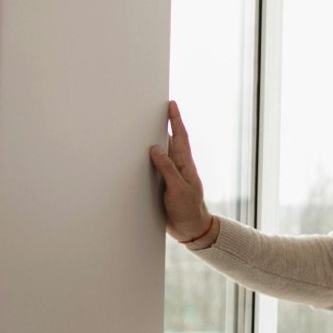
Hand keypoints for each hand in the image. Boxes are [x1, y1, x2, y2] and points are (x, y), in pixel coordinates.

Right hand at [149, 100, 214, 244]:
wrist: (190, 228)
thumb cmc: (188, 208)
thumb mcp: (178, 189)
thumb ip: (167, 169)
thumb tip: (155, 148)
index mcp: (185, 164)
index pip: (180, 137)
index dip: (176, 120)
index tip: (171, 104)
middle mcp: (178, 166)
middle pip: (171, 140)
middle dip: (167, 123)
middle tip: (159, 107)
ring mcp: (171, 174)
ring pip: (163, 152)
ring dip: (156, 138)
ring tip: (147, 123)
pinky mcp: (164, 183)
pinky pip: (155, 165)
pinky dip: (149, 156)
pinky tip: (142, 152)